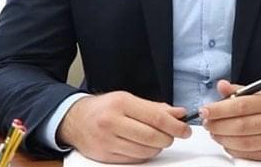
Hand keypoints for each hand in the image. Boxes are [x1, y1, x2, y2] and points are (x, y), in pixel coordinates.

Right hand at [56, 91, 190, 162]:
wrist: (75, 120)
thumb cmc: (104, 108)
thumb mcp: (127, 99)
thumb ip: (154, 108)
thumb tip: (179, 113)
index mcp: (120, 103)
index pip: (156, 117)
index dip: (175, 126)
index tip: (185, 129)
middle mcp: (112, 122)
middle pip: (152, 137)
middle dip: (168, 138)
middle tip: (172, 135)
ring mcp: (108, 141)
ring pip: (146, 151)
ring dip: (157, 147)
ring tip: (155, 139)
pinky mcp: (106, 156)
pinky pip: (135, 160)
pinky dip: (144, 154)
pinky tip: (142, 146)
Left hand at [201, 80, 260, 160]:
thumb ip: (239, 90)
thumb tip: (220, 85)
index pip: (240, 106)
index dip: (219, 109)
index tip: (204, 110)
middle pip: (241, 126)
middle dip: (218, 125)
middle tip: (206, 123)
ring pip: (244, 142)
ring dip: (223, 138)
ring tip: (213, 133)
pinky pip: (250, 154)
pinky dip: (234, 149)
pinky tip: (226, 142)